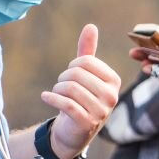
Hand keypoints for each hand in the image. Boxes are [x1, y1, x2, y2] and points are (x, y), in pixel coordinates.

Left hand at [42, 24, 120, 158]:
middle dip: (63, 78)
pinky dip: (51, 98)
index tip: (70, 75)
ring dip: (57, 89)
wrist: (75, 132)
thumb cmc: (81, 99)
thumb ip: (88, 52)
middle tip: (61, 86)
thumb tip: (90, 26)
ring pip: (70, 89)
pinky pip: (65, 104)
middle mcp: (111, 96)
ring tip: (56, 94)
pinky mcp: (87, 123)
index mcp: (113, 81)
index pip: (86, 62)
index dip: (72, 66)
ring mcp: (101, 111)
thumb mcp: (85, 76)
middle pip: (76, 74)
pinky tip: (45, 97)